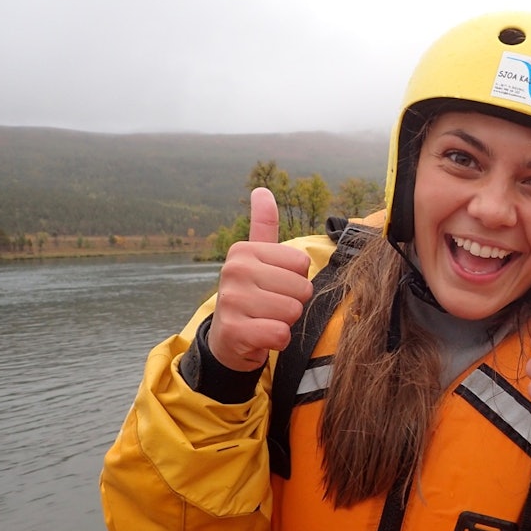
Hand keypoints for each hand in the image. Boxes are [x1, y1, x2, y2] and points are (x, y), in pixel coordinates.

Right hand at [207, 187, 312, 370]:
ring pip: (293, 312)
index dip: (296, 280)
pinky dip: (278, 340)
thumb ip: (264, 225)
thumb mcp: (258, 259)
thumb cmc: (252, 296)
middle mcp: (234, 270)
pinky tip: (261, 337)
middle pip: (302, 289)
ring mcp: (231, 300)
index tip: (274, 286)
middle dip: (293, 303)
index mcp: (244, 251)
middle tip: (270, 308)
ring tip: (265, 320)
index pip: (303, 263)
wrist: (228, 341)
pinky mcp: (233, 330)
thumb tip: (261, 189)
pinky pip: (281, 334)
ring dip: (285, 322)